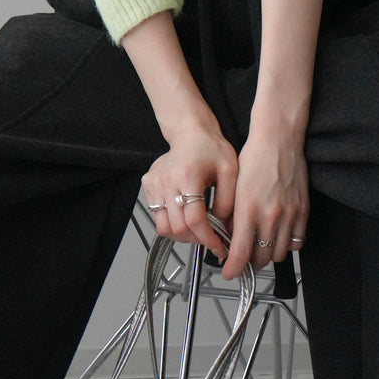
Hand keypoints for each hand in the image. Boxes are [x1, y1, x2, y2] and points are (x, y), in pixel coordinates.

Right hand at [141, 120, 238, 263]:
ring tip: (197, 229)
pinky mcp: (148, 185)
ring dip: (182, 235)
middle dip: (196, 239)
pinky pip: (156, 217)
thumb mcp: (230, 171)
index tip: (218, 246)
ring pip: (163, 226)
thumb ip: (228, 201)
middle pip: (177, 227)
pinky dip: (171, 223)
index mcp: (188, 175)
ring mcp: (154, 183)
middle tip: (210, 238)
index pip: (194, 219)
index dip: (207, 238)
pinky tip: (185, 216)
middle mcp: (167, 180)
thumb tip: (222, 227)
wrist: (190, 132)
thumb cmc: (211, 148)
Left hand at [222, 123, 309, 279]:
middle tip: (243, 258)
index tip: (229, 273)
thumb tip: (230, 236)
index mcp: (248, 209)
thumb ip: (233, 215)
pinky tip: (278, 236)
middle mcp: (270, 215)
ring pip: (279, 253)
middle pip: (261, 258)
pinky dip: (286, 244)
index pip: (241, 253)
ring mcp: (289, 214)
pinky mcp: (303, 211)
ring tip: (260, 246)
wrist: (279, 138)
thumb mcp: (235, 186)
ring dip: (268, 255)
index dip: (233, 269)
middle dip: (250, 262)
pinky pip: (297, 241)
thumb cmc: (254, 157)